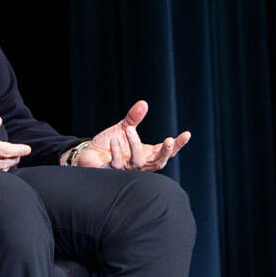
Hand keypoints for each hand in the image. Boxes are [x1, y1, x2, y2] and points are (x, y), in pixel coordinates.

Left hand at [69, 100, 189, 170]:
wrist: (88, 155)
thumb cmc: (108, 144)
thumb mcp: (123, 128)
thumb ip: (133, 118)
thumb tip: (144, 103)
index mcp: (146, 154)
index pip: (166, 152)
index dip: (177, 145)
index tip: (187, 134)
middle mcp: (139, 164)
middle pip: (158, 163)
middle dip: (165, 153)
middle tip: (169, 140)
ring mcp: (127, 170)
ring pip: (138, 162)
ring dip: (135, 145)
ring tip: (129, 129)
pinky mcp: (112, 173)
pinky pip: (117, 164)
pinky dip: (117, 151)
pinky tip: (114, 140)